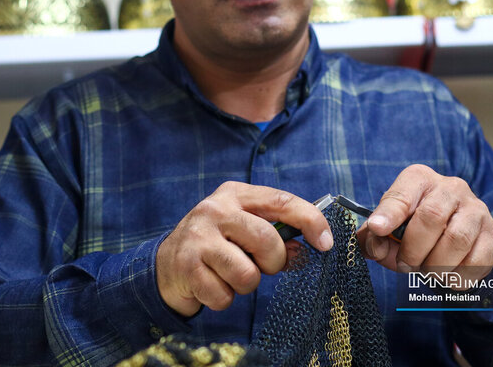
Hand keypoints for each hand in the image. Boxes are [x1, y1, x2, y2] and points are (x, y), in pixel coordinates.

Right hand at [156, 182, 333, 315]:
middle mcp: (215, 209)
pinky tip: (210, 285)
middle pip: (267, 240)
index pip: (281, 201)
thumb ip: (277, 237)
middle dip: (272, 262)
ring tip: (228, 275)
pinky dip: (222, 298)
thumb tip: (310, 251)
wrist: (165, 265)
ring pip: (248, 274)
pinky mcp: (186, 266)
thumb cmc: (217, 246)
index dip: (310, 221)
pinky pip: (224, 295)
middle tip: (258, 266)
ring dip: (244, 284)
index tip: (326, 243)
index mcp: (236, 194)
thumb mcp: (245, 231)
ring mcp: (198, 237)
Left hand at [356, 164, 492, 287]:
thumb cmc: (408, 228)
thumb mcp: (385, 228)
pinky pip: (478, 260)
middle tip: (405, 264)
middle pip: (432, 217)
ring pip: (457, 240)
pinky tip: (446, 275)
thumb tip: (376, 244)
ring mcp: (476, 209)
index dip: (389, 213)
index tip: (378, 228)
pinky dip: (457, 276)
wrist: (445, 232)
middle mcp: (451, 187)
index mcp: (419, 179)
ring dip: (436, 265)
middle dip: (413, 249)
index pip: (403, 194)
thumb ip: (373, 238)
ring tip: (426, 270)